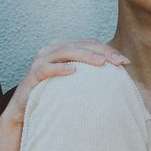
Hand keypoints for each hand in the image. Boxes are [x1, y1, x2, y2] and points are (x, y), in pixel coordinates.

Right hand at [2, 39, 129, 128]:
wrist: (24, 108)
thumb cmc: (53, 94)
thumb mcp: (73, 81)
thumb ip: (89, 73)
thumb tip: (117, 75)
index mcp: (63, 47)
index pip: (89, 43)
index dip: (108, 49)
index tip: (125, 62)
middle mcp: (51, 49)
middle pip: (80, 45)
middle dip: (101, 52)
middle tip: (118, 62)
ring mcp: (41, 60)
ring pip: (65, 52)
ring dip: (85, 56)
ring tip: (101, 63)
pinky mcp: (33, 74)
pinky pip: (47, 68)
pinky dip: (60, 68)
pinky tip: (73, 71)